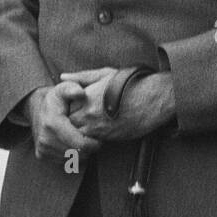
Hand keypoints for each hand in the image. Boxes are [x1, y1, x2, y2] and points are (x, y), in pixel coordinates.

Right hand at [26, 82, 101, 162]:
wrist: (35, 108)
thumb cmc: (55, 99)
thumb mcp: (63, 89)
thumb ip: (72, 88)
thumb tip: (80, 92)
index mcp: (52, 124)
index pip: (81, 145)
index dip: (94, 143)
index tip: (98, 137)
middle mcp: (45, 139)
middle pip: (78, 154)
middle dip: (89, 148)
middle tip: (93, 138)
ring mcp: (42, 148)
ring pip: (72, 159)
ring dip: (81, 153)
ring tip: (83, 140)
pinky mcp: (41, 155)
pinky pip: (64, 162)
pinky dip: (72, 156)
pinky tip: (73, 144)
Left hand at [60, 67, 175, 141]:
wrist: (154, 99)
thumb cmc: (129, 83)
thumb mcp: (104, 74)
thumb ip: (81, 77)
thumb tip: (63, 76)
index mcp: (85, 98)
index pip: (65, 108)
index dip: (69, 108)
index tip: (74, 106)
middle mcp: (89, 115)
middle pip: (70, 123)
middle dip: (72, 122)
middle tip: (78, 118)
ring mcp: (98, 128)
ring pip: (79, 135)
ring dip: (81, 132)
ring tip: (91, 125)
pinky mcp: (109, 138)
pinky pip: (93, 142)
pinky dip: (93, 139)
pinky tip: (100, 131)